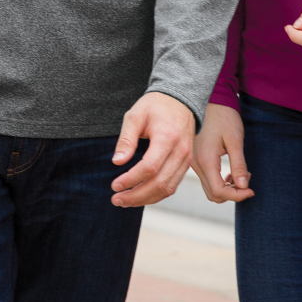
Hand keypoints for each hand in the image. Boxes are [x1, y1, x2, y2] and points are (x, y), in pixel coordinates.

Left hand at [110, 92, 195, 207]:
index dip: (131, 180)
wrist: (180, 100)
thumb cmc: (155, 106)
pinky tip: (140, 196)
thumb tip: (117, 162)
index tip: (115, 185)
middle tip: (116, 200)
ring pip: (167, 189)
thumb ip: (126, 140)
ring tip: (125, 201)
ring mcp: (186, 159)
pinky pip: (173, 185)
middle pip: (159, 183)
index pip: (149, 167)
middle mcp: (180, 151)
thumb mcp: (135, 116)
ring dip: (145, 199)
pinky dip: (156, 195)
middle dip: (136, 196)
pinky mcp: (186, 164)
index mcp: (167, 137)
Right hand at [190, 102, 252, 203]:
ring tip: (240, 174)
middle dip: (233, 193)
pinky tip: (230, 172)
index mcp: (205, 160)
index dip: (237, 196)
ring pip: (210, 189)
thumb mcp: (235, 140)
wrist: (212, 101)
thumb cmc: (225, 117)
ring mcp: (193, 162)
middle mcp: (196, 164)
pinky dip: (220, 182)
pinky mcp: (195, 160)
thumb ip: (239, 165)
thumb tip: (243, 187)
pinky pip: (207, 180)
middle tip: (247, 180)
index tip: (251, 190)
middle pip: (214, 194)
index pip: (219, 191)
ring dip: (226, 188)